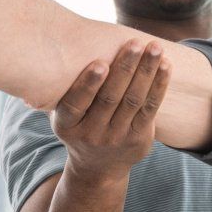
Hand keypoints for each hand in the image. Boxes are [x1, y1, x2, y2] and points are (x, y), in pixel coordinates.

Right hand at [51, 40, 171, 183]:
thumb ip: (58, 92)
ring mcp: (116, 138)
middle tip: (134, 43)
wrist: (98, 168)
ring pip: (133, 101)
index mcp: (67, 125)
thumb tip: (45, 54)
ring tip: (155, 48)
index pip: (76, 104)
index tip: (100, 63)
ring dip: (146, 72)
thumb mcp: (61, 116)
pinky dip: (159, 86)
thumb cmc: (78, 127)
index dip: (88, 83)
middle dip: (124, 68)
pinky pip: (150, 109)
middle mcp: (91, 133)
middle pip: (110, 98)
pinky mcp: (138, 138)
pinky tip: (166, 66)